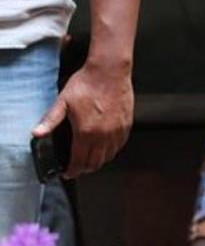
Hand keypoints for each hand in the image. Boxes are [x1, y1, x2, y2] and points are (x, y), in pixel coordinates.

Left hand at [32, 61, 132, 177]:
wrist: (109, 72)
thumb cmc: (87, 84)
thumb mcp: (62, 101)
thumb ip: (50, 120)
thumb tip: (38, 133)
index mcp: (86, 132)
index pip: (79, 160)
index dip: (73, 170)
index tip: (69, 173)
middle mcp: (104, 135)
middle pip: (96, 162)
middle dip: (86, 168)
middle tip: (79, 167)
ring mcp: (117, 131)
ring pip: (109, 156)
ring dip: (99, 160)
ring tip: (92, 158)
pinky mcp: (127, 125)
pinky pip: (120, 145)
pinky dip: (112, 150)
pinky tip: (107, 147)